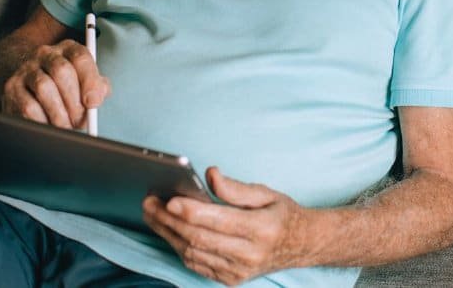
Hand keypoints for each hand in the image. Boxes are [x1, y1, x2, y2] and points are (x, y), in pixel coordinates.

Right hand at [0, 39, 109, 128]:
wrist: (26, 80)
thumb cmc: (64, 85)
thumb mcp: (84, 81)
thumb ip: (97, 88)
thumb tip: (97, 98)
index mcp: (68, 49)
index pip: (81, 57)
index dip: (90, 80)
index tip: (93, 102)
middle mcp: (46, 54)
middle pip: (62, 71)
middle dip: (74, 101)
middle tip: (79, 121)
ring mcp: (26, 68)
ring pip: (44, 88)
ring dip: (58, 113)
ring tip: (65, 126)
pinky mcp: (11, 87)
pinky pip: (28, 106)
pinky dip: (42, 120)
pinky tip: (48, 126)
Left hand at [142, 167, 311, 285]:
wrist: (302, 245)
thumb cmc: (282, 215)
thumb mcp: (266, 193)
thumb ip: (235, 187)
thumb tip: (210, 174)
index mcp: (261, 229)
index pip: (218, 221)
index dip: (190, 211)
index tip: (169, 199)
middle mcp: (249, 254)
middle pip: (199, 238)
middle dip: (169, 220)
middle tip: (150, 204)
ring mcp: (239, 271)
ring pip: (193, 253)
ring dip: (168, 234)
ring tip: (152, 214)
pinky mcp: (231, 280)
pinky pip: (197, 265)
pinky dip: (180, 247)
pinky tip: (169, 231)